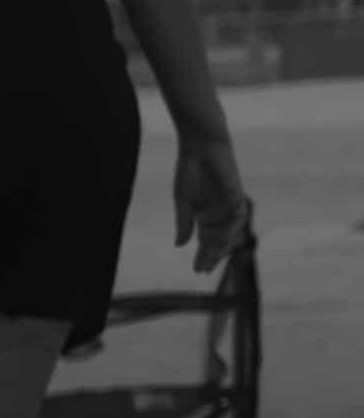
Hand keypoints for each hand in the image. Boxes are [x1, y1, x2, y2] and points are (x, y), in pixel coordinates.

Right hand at [174, 130, 253, 269]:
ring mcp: (231, 204)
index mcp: (208, 214)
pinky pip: (237, 214)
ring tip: (212, 258)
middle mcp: (222, 212)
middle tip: (204, 271)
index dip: (203, 255)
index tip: (197, 271)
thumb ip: (184, 223)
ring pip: (230, 230)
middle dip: (213, 255)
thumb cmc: (190, 170)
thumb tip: (179, 245)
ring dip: (221, 245)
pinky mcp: (236, 193)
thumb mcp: (183, 201)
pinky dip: (229, 225)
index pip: (207, 240)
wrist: (200, 145)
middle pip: (220, 239)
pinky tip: (218, 234)